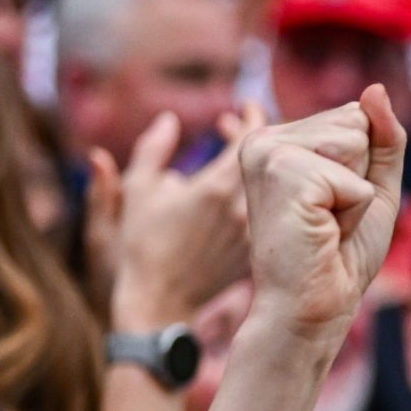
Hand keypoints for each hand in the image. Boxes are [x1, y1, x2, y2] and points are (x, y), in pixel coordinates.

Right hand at [103, 104, 265, 331]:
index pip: (252, 140)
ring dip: (262, 167)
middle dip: (260, 137)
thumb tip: (168, 120)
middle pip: (271, 161)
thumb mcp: (136, 192)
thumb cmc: (140, 245)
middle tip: (240, 126)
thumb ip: (151, 150)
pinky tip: (248, 189)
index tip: (247, 108)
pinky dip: (266, 194)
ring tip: (240, 155)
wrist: (159, 301)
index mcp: (214, 189)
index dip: (253, 118)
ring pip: (275, 186)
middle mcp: (241, 208)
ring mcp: (254, 231)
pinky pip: (273, 211)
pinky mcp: (258, 250)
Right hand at [237, 86, 405, 346]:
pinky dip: (352, 210)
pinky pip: (353, 178)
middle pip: (357, 124)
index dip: (364, 169)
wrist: (313, 307)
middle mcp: (265, 138)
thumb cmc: (339, 256)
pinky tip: (322, 231)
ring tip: (326, 224)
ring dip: (355, 193)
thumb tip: (374, 89)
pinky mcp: (282, 173)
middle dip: (360, 179)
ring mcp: (268, 152)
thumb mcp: (372, 187)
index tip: (334, 206)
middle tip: (331, 220)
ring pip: (355, 143)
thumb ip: (381, 138)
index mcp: (279, 138)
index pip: (355, 117)